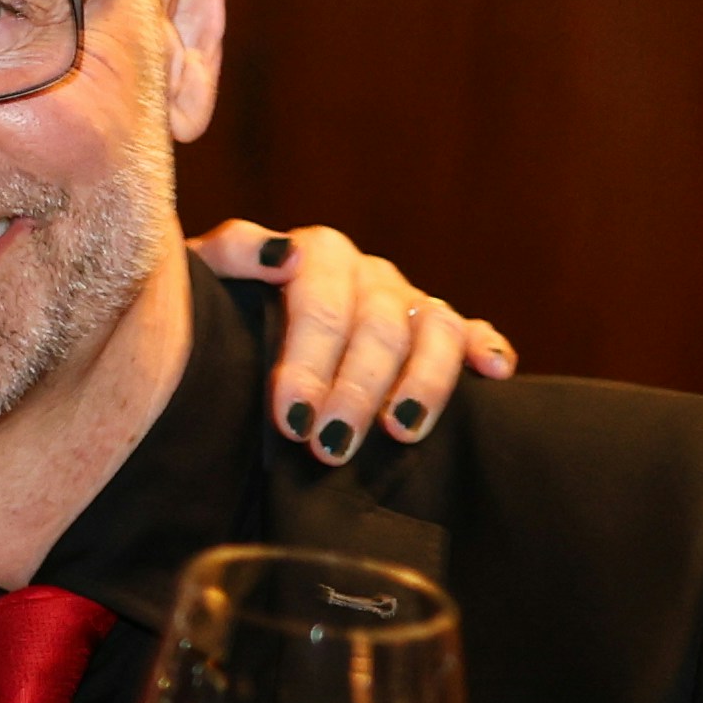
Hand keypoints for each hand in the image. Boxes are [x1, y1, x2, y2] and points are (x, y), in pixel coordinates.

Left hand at [186, 223, 515, 461]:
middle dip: (355, 390)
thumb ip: (230, 258)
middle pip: (378, 325)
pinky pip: (471, 333)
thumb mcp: (208, 283)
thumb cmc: (221, 318)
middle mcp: (369, 275)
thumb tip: (282, 255)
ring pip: (434, 329)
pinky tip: (494, 373)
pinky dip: (487, 348)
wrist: (238, 332)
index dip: (309, 358)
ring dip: (423, 382)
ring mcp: (408, 302)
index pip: (322, 299)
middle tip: (330, 447)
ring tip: (401, 431)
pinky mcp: (439, 332)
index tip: (291, 417)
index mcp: (318, 257)